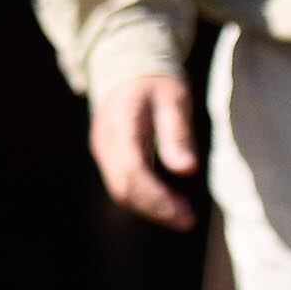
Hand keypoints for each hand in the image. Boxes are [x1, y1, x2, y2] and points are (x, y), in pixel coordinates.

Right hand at [90, 72, 199, 231]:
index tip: (184, 214)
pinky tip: (166, 201)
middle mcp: (105, 141)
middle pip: (123, 187)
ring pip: (120, 191)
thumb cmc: (156, 84)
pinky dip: (143, 199)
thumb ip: (178, 134)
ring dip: (150, 208)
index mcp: (121, 124)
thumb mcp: (175, 100)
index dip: (156, 197)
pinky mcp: (107, 157)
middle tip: (188, 220)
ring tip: (182, 214)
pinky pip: (121, 185)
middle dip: (156, 209)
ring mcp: (102, 150)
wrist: (127, 69)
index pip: (132, 170)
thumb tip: (186, 169)